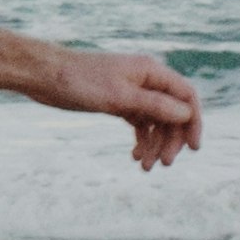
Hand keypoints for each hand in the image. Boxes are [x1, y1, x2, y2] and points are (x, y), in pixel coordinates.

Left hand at [41, 47, 203, 171]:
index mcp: (151, 71)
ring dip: (155, 144)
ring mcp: (133, 92)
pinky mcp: (119, 103)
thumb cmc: (80, 81)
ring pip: (156, 122)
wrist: (46, 76)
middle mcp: (146, 81)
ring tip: (144, 167)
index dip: (193, 122)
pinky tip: (135, 156)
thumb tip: (186, 114)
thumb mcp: (119, 96)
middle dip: (171, 139)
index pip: (186, 96)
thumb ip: (154, 105)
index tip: (193, 149)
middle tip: (164, 164)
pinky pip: (140, 124)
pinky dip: (141, 140)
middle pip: (173, 113)